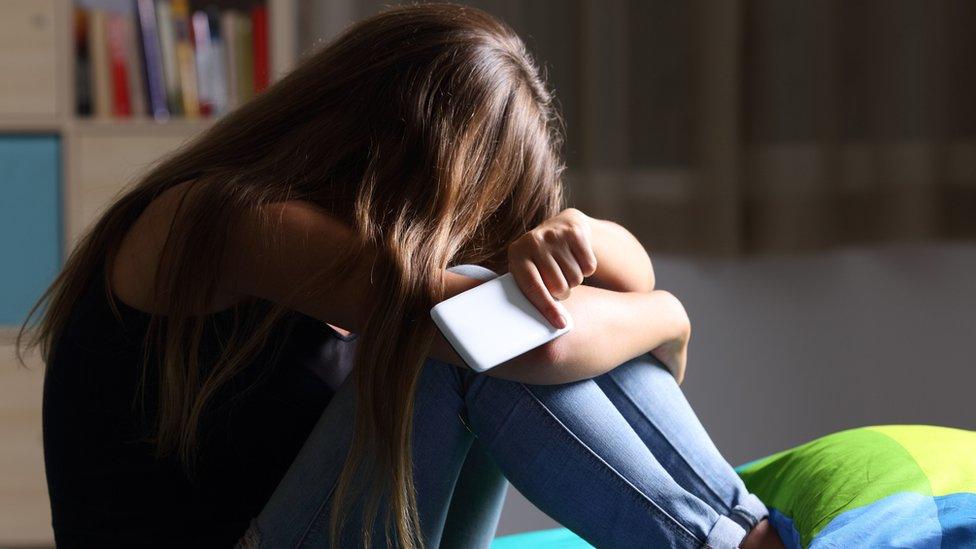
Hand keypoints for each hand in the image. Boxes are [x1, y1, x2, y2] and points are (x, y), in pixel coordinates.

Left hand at [507, 208, 597, 328]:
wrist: (561, 225)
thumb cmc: (542, 259)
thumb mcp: (529, 271)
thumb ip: (532, 294)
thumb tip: (552, 326)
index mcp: (517, 255)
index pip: (532, 287)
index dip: (547, 308)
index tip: (561, 324)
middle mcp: (533, 242)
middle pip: (558, 286)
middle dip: (562, 292)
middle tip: (558, 284)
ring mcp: (554, 234)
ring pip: (575, 278)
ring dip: (574, 280)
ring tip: (565, 269)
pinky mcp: (574, 232)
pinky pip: (589, 266)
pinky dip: (586, 269)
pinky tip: (576, 259)